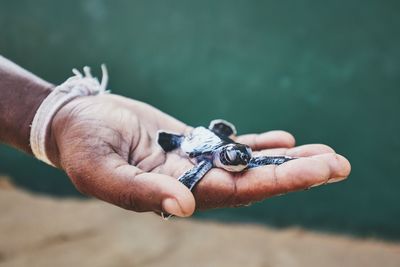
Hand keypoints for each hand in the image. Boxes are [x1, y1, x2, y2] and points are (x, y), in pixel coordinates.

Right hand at [50, 94, 350, 216]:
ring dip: (284, 160)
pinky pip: (230, 145)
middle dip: (294, 173)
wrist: (77, 123)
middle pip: (252, 180)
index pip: (236, 192)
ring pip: (247, 163)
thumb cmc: (83, 147)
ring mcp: (194, 162)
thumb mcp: (103, 171)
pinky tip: (284, 140)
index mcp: (175, 193)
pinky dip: (258, 143)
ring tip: (325, 155)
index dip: (276, 182)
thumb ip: (142, 191)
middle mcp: (191, 182)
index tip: (316, 172)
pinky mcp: (190, 142)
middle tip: (339, 164)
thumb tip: (187, 207)